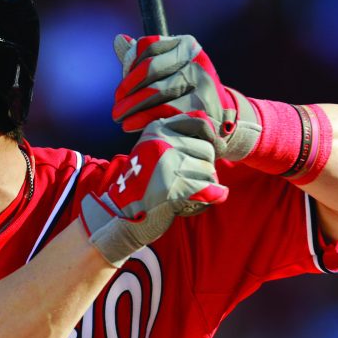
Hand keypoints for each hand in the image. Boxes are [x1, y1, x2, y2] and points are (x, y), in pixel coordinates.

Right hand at [81, 114, 228, 266]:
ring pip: (209, 171)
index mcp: (156, 130)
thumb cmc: (142, 184)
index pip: (199, 124)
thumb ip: (177, 139)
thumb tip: (217, 139)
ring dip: (205, 185)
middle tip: (188, 181)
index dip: (210, 138)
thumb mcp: (152, 151)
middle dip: (204, 168)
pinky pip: (210, 190)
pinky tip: (203, 200)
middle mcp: (162, 143)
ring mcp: (167, 165)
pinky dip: (212, 196)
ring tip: (186, 192)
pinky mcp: (174, 189)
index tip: (209, 152)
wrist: (121, 214)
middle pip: (207, 150)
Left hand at [112, 34, 261, 160]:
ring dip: (131, 107)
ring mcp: (202, 82)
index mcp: (186, 44)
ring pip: (156, 90)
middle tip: (116, 108)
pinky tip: (131, 125)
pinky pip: (165, 111)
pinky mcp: (202, 106)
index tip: (121, 88)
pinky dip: (143, 118)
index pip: (148, 47)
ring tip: (120, 119)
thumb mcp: (166, 71)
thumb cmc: (183, 92)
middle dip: (127, 89)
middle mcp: (197, 59)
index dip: (129, 67)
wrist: (219, 118)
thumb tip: (118, 40)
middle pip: (150, 68)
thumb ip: (142, 58)